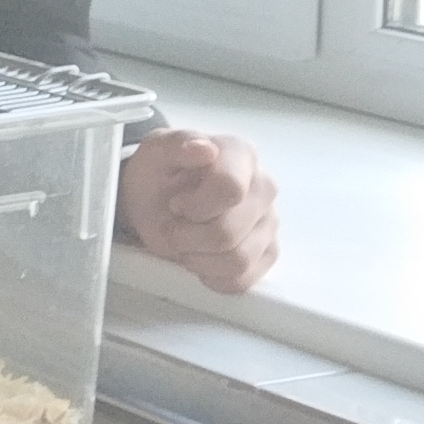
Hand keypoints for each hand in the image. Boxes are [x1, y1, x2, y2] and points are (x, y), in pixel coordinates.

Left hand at [116, 129, 280, 293]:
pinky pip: (242, 280)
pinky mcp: (265, 252)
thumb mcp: (155, 152)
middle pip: (229, 231)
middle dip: (188, 236)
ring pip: (238, 260)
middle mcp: (263, 187)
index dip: (195, 206)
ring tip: (184, 243)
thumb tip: (204, 149)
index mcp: (240, 155)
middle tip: (173, 226)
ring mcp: (268, 222)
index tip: (176, 203)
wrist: (157, 200)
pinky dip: (211, 276)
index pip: (230, 189)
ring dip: (198, 259)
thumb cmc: (159, 173)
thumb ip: (176, 144)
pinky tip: (199, 259)